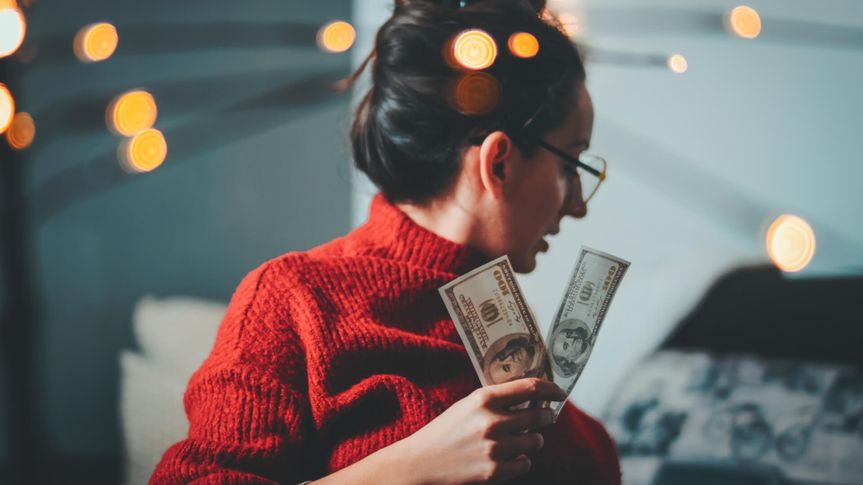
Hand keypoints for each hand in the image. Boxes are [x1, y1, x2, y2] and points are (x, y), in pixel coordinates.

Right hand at [397, 377, 566, 484]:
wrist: (419, 463)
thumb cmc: (445, 432)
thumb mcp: (467, 406)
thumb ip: (496, 400)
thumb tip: (532, 397)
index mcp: (484, 398)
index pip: (531, 388)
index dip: (551, 389)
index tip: (560, 394)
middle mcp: (492, 421)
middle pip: (540, 416)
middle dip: (546, 418)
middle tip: (545, 418)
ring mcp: (494, 448)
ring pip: (535, 441)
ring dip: (532, 440)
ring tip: (517, 440)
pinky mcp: (495, 471)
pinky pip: (525, 462)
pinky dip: (520, 460)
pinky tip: (506, 457)